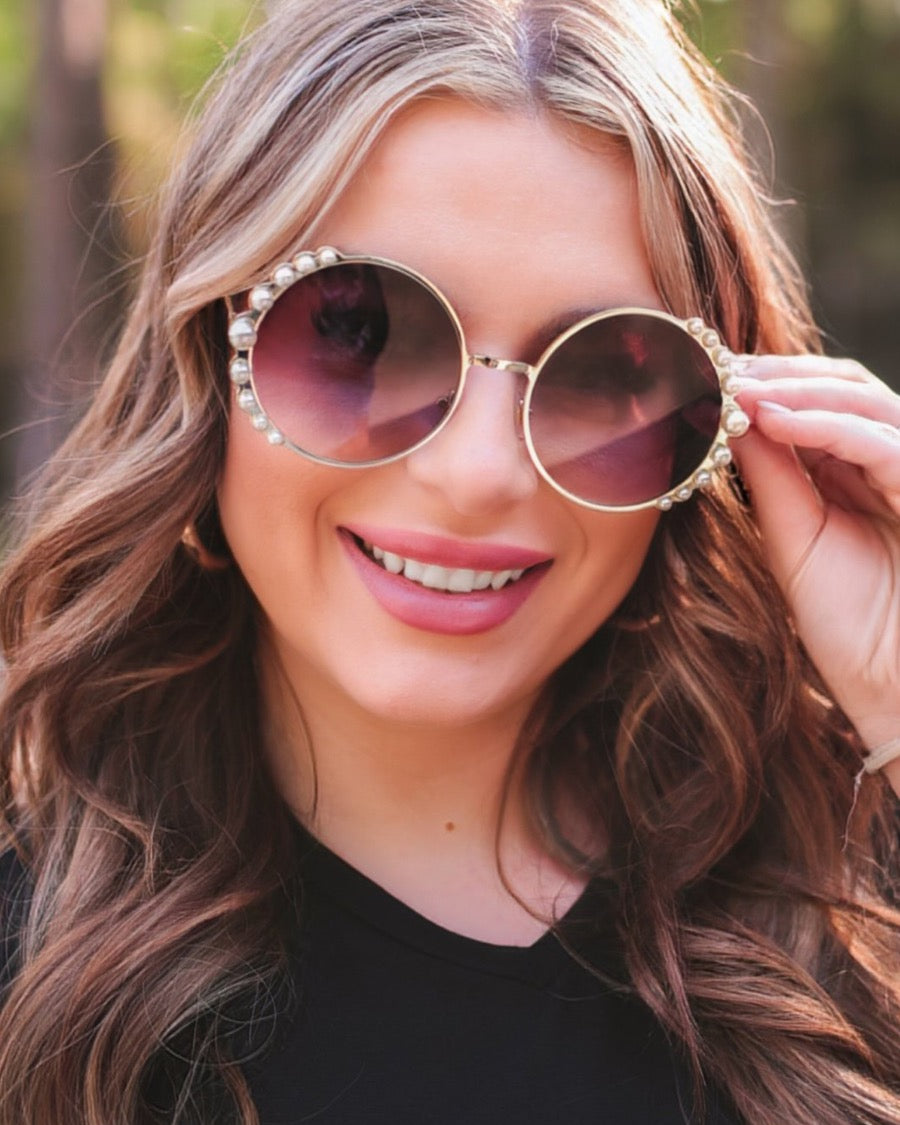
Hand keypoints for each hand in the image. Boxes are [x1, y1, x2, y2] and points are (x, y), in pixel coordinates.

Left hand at [731, 355, 899, 785]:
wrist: (894, 690)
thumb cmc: (847, 624)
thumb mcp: (792, 538)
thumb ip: (771, 475)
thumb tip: (730, 415)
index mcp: (856, 470)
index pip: (815, 403)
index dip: (762, 384)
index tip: (703, 374)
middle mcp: (889, 461)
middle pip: (842, 386)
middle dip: (776, 373)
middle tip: (714, 367)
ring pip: (864, 400)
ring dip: (795, 387)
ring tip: (734, 387)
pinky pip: (881, 443)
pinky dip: (826, 424)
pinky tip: (771, 417)